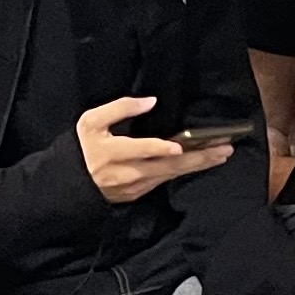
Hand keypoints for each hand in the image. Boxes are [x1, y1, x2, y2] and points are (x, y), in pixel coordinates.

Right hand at [76, 96, 233, 204]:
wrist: (71, 182)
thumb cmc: (83, 147)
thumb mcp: (91, 121)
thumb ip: (120, 108)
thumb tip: (149, 102)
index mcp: (112, 153)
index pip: (140, 151)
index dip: (159, 149)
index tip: (179, 146)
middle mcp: (127, 173)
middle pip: (167, 166)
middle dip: (197, 158)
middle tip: (223, 149)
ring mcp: (134, 186)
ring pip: (170, 174)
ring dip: (197, 165)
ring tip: (221, 154)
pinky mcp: (139, 193)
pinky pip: (165, 180)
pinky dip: (184, 170)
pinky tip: (201, 162)